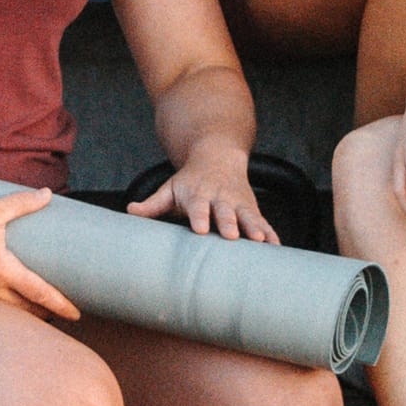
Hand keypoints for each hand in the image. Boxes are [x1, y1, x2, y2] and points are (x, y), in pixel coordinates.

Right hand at [0, 189, 78, 319]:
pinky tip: (2, 300)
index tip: (76, 314)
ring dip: (22, 313)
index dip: (61, 304)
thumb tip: (47, 194)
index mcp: (2, 268)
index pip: (39, 293)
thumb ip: (23, 203)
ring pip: (4, 311)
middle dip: (44, 314)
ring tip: (35, 310)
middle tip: (60, 313)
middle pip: (25, 310)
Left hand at [127, 145, 276, 242]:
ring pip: (247, 216)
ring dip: (254, 228)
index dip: (199, 217)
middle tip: (232, 237)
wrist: (218, 156)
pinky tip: (276, 248)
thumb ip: (152, 204)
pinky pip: (262, 222)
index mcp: (198, 195)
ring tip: (261, 241)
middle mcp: (220, 198)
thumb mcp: (170, 188)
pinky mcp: (251, 208)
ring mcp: (238, 203)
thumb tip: (129, 211)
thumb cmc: (190, 181)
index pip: (197, 207)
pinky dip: (270, 234)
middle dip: (229, 223)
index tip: (199, 230)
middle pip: (224, 212)